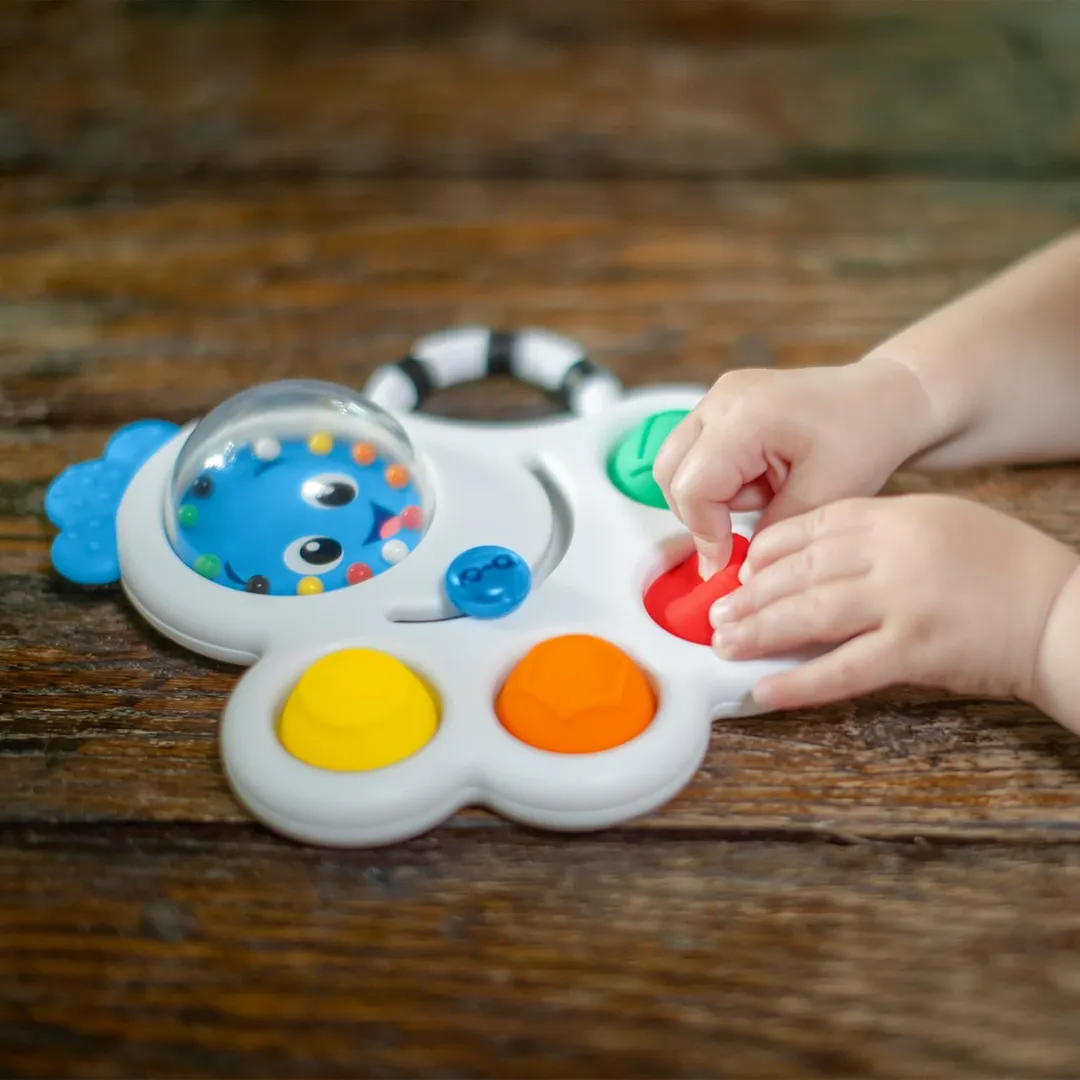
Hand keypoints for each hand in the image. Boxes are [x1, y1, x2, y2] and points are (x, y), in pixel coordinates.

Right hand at [652, 357, 936, 572]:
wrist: (886, 399)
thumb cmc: (866, 435)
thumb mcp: (825, 496)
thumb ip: (772, 534)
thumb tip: (736, 568)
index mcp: (745, 414)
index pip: (692, 486)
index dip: (705, 531)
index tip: (729, 561)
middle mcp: (722, 398)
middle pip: (670, 473)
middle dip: (700, 513)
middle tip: (741, 535)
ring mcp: (718, 397)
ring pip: (676, 465)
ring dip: (710, 496)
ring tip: (764, 495)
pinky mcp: (722, 406)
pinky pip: (695, 454)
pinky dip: (719, 479)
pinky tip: (762, 480)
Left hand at [710, 494, 1078, 710]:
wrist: (1061, 613)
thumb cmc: (1004, 567)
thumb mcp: (939, 522)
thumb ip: (880, 531)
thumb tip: (816, 555)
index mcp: (897, 515)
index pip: (813, 527)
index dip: (769, 552)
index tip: (742, 570)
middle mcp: (893, 553)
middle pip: (802, 571)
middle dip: (752, 595)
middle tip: (716, 613)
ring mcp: (902, 602)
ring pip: (811, 615)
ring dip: (761, 631)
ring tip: (725, 644)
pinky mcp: (915, 651)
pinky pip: (844, 669)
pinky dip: (800, 682)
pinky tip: (765, 689)